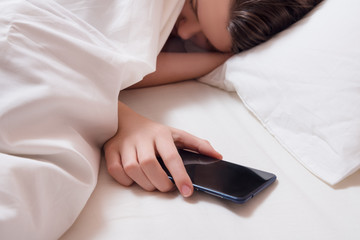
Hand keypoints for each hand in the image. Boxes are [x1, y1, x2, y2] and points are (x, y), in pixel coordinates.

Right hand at [103, 101, 221, 196]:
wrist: (125, 120)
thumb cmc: (154, 132)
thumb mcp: (177, 134)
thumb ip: (198, 145)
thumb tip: (218, 156)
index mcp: (161, 134)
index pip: (172, 157)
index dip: (180, 176)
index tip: (187, 191)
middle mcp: (142, 138)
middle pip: (150, 165)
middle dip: (161, 183)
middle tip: (167, 187)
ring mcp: (124, 144)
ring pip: (133, 169)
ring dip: (145, 183)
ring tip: (153, 184)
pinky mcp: (111, 150)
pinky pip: (116, 170)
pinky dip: (125, 180)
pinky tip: (134, 179)